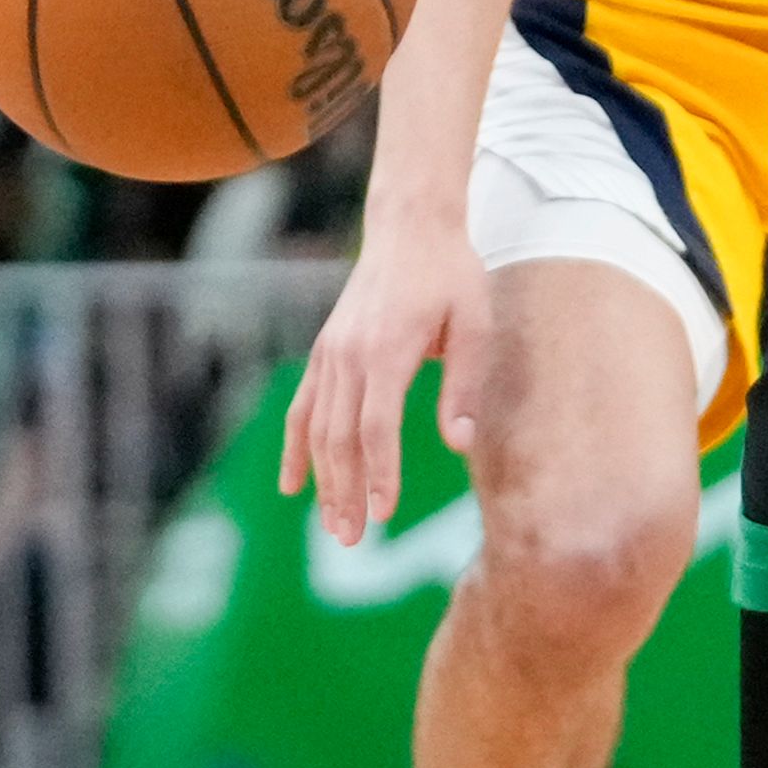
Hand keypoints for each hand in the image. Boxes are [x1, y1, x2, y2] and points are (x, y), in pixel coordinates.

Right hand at [279, 205, 489, 542]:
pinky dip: (295, 448)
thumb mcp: (475, 325)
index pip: (377, 427)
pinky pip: (302, 408)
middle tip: (353, 540)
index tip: (384, 512)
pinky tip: (293, 485)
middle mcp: (349, 356)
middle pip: (340, 438)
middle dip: (345, 492)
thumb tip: (460, 444)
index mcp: (387, 351)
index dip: (379, 473)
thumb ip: (464, 386)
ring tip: (334, 527)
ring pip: (317, 430)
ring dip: (322, 482)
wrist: (411, 228)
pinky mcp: (324, 352)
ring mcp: (330, 354)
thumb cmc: (452, 276)